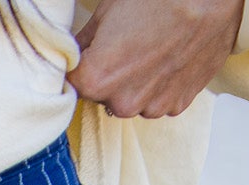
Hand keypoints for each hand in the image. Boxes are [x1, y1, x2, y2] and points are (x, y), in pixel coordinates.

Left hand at [68, 0, 245, 118]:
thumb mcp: (109, 10)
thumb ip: (84, 41)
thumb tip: (72, 56)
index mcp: (97, 79)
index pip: (72, 84)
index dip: (77, 67)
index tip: (87, 53)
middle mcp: (121, 103)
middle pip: (101, 95)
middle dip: (107, 74)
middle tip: (126, 42)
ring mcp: (151, 108)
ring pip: (130, 99)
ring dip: (134, 81)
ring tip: (152, 47)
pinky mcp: (176, 106)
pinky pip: (156, 100)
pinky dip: (159, 84)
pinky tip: (169, 56)